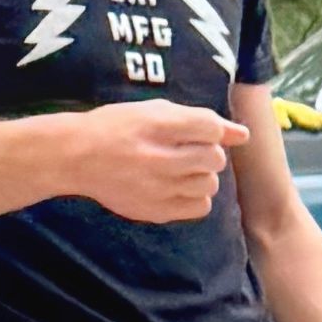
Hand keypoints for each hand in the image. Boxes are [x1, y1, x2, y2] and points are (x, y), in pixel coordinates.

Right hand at [62, 101, 229, 225]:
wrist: (78, 157)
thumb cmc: (118, 128)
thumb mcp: (154, 111)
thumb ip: (198, 120)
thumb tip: (243, 135)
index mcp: (156, 124)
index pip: (210, 127)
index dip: (211, 130)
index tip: (198, 133)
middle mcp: (158, 156)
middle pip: (214, 158)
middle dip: (208, 153)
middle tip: (186, 151)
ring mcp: (157, 187)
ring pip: (209, 184)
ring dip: (201, 175)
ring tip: (178, 169)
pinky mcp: (156, 210)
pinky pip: (200, 207)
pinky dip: (195, 197)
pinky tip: (177, 187)